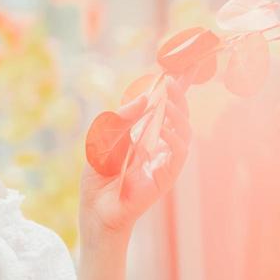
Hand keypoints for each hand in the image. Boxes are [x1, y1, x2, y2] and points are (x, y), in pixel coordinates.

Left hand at [80, 77, 192, 242]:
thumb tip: (144, 97)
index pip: (163, 110)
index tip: (179, 71)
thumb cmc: (99, 176)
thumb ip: (122, 118)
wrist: (96, 208)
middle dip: (179, 98)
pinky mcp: (166, 177)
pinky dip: (175, 140)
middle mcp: (158, 146)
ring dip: (179, 116)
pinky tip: (164, 129)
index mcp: (144, 135)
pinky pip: (178, 156)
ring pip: (184, 134)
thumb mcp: (104, 138)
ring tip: (169, 102)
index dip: (174, 93)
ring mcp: (163, 161)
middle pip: (178, 118)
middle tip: (173, 82)